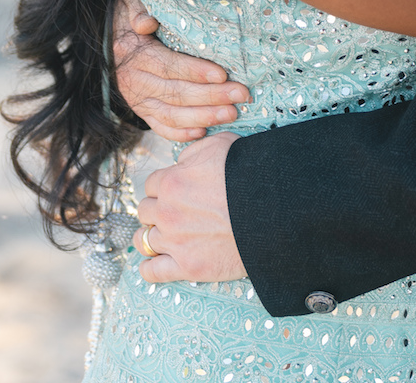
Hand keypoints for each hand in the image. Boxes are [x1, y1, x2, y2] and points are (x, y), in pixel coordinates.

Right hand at [113, 0, 249, 142]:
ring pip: (171, 115)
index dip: (195, 71)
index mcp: (134, 53)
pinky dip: (181, 133)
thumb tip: (146, 22)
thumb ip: (139, 9)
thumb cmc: (132, 12)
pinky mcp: (142, 110)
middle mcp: (133, 80)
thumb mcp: (132, 1)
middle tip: (241, 94)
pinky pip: (160, 127)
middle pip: (176, 93)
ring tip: (232, 113)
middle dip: (211, 96)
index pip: (168, 66)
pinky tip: (203, 132)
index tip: (222, 74)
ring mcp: (137, 99)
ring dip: (203, 117)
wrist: (111, 33)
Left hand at [135, 134, 247, 283]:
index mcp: (172, 181)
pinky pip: (151, 271)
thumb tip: (179, 163)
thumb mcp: (219, 144)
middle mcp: (167, 211)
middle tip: (173, 212)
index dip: (163, 187)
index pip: (151, 184)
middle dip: (157, 210)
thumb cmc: (249, 173)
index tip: (175, 192)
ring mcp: (175, 241)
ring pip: (143, 240)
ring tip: (165, 237)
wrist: (272, 210)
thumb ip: (191, 152)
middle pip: (144, 211)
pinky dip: (150, 267)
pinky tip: (157, 262)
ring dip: (152, 237)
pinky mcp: (186, 267)